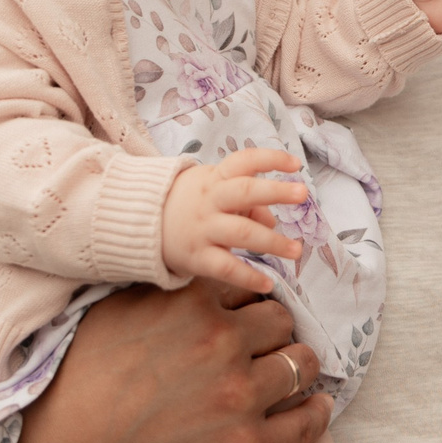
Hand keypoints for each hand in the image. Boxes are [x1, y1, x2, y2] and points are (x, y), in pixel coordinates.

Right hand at [23, 281, 332, 442]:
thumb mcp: (115, 312)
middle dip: (273, 334)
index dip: (245, 304)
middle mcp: (221, 343)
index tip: (243, 318)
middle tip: (264, 349)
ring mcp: (238, 397)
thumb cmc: (82, 382)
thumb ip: (165, 291)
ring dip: (297, 368)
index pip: (249, 286)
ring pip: (302, 364)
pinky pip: (306, 424)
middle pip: (281, 322)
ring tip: (289, 376)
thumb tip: (198, 272)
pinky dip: (316, 413)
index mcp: (192, 304)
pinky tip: (316, 407)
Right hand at [163, 149, 310, 291]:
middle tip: (303, 194)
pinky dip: (248, 276)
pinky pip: (226, 268)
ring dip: (272, 242)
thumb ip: (246, 202)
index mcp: (215, 178)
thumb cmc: (189, 203)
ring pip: (242, 232)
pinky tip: (268, 283)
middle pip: (245, 192)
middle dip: (276, 192)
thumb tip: (272, 220)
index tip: (296, 164)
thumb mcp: (213, 190)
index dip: (270, 159)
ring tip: (296, 250)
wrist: (138, 223)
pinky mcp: (197, 257)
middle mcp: (210, 200)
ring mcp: (203, 229)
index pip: (244, 161)